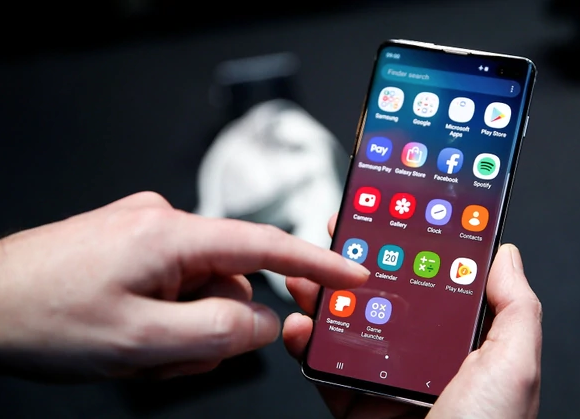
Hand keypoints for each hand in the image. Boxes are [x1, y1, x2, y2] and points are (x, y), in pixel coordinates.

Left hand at [0, 192, 368, 380]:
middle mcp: (163, 224)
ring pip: (199, 290)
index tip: (352, 274)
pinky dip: (165, 319)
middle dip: (211, 326)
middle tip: (168, 358)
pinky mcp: (132, 247)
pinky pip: (174, 286)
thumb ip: (218, 332)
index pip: (264, 244)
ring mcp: (145, 234)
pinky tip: (128, 336)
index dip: (315, 261)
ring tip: (135, 350)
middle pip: (227, 281)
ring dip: (182, 329)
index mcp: (170, 235)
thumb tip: (264, 320)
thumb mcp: (140, 341)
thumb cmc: (41, 314)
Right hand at [283, 214, 541, 418]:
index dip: (409, 247)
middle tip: (335, 234)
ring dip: (321, 297)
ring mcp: (384, 380)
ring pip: (346, 327)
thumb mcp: (513, 367)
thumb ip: (513, 308)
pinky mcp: (353, 403)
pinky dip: (304, 345)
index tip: (389, 215)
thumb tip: (504, 253)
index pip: (432, 281)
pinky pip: (323, 368)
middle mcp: (422, 357)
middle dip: (354, 264)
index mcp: (461, 343)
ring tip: (305, 276)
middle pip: (382, 298)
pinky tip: (297, 327)